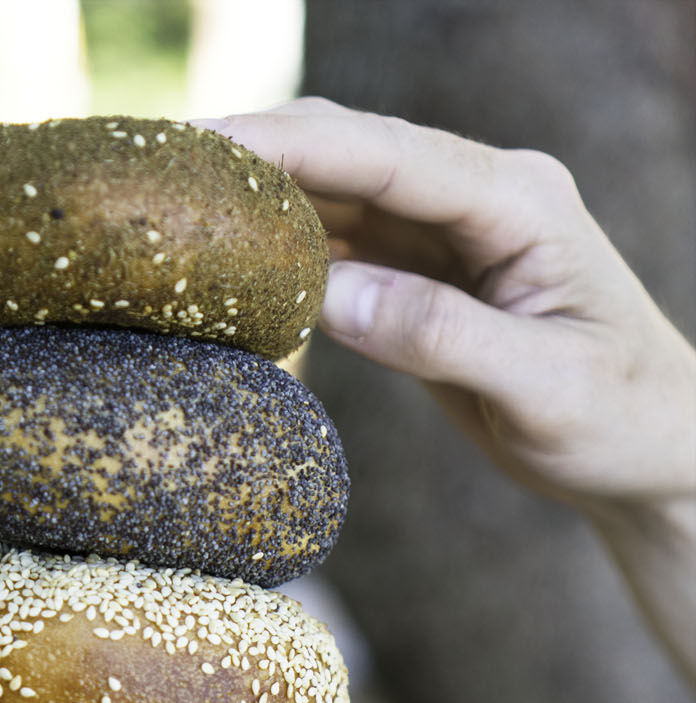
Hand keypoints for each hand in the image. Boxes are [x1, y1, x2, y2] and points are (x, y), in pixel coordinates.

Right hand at [195, 101, 695, 684]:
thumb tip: (331, 293)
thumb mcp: (542, 388)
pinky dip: (288, 253)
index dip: (290, 144)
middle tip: (161, 165)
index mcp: (520, 204)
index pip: (388, 154)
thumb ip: (439, 336)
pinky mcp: (430, 274)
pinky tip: (233, 263)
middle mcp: (482, 199)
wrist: (649, 452)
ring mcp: (453, 232)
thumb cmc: (616, 420)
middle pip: (352, 152)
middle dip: (258, 151)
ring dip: (263, 199)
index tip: (203, 144)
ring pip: (339, 196)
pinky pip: (345, 248)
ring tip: (177, 208)